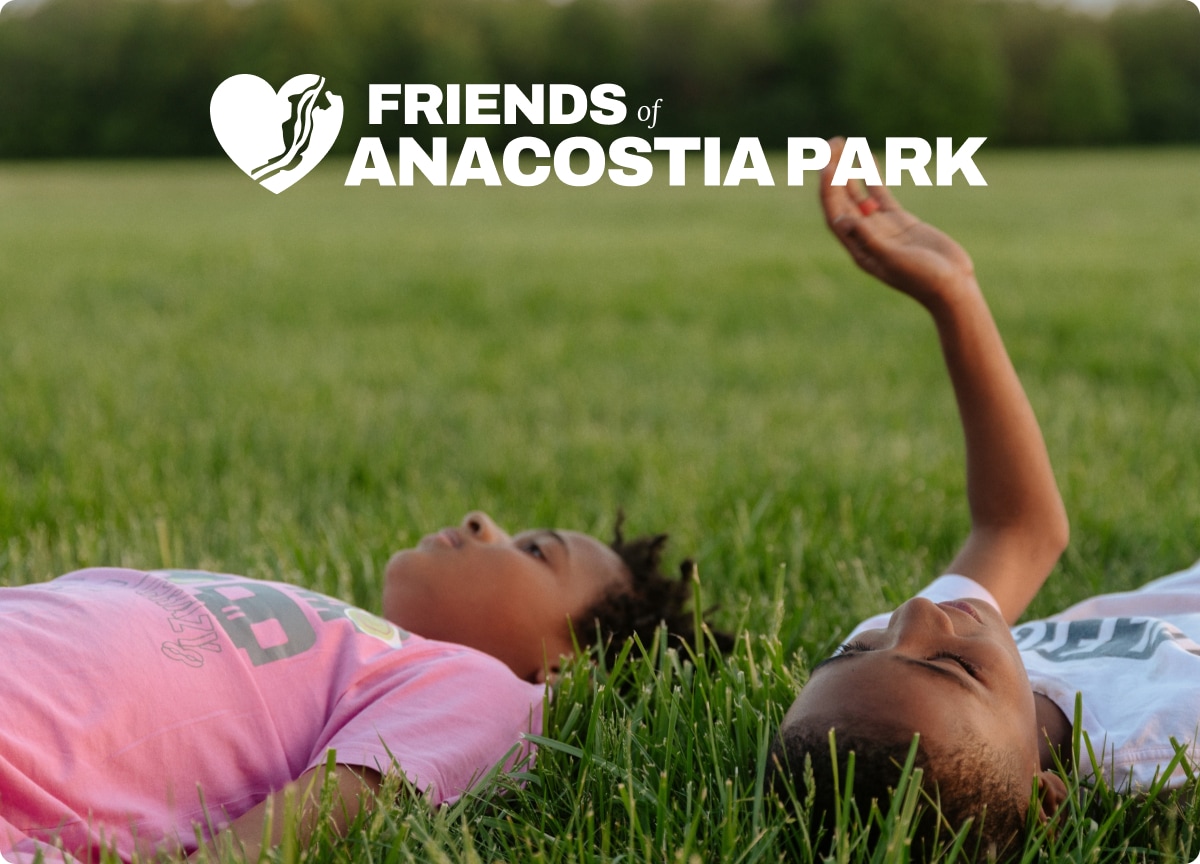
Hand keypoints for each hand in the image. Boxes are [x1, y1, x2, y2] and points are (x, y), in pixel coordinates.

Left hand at [820, 137, 974, 308]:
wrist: (951, 286)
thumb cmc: (924, 279)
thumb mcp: (894, 259)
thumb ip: (869, 239)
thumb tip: (841, 220)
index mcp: (859, 248)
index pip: (836, 213)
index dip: (829, 188)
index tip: (827, 164)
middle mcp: (865, 237)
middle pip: (842, 199)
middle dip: (834, 171)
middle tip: (832, 143)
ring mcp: (882, 228)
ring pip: (858, 194)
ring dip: (848, 170)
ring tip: (842, 144)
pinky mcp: (900, 221)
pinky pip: (880, 194)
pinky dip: (871, 177)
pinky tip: (865, 159)